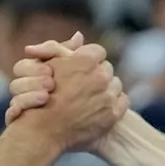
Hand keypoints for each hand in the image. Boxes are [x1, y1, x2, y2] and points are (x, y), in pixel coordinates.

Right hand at [5, 33, 128, 151]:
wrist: (43, 130)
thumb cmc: (41, 96)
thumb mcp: (48, 65)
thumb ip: (63, 47)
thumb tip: (80, 36)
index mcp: (85, 60)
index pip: (98, 51)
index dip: (89, 60)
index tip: (81, 70)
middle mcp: (100, 76)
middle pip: (107, 68)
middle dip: (98, 75)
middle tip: (84, 86)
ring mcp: (108, 95)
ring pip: (116, 84)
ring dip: (106, 89)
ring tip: (90, 98)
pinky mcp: (113, 113)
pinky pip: (123, 100)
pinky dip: (113, 103)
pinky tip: (99, 107)